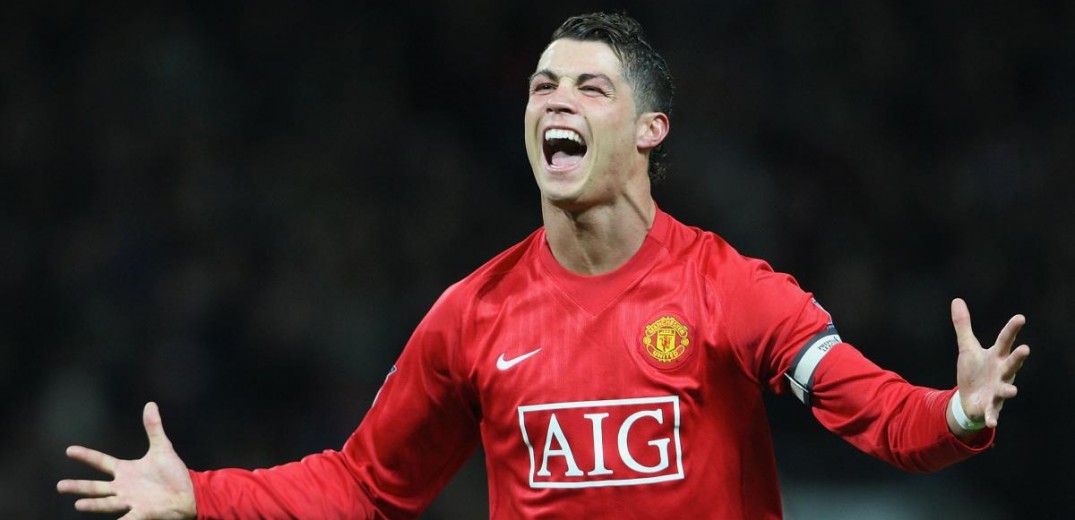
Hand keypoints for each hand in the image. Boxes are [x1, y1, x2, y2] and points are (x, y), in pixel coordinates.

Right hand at [57, 402, 195, 518]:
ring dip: (93, 505)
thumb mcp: (162, 448)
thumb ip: (154, 428)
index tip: (69, 450)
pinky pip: (128, 519)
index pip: (102, 461)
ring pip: (106, 503)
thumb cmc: (173, 473)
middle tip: (60, 486)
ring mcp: (131, 501)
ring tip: (78, 505)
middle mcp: (124, 487)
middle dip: (79, 487)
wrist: (189, 492)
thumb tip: (150, 404)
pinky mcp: (141, 513)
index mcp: (126, 471)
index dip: (86, 456)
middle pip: (96, 487)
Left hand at [950, 298, 1030, 429]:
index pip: (1005, 340)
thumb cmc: (974, 370)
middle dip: (1018, 358)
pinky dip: (992, 417)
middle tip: (1026, 349)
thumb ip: (963, 325)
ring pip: (1006, 390)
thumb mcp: (967, 347)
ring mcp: (998, 390)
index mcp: (996, 357)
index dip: (1012, 329)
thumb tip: (956, 300)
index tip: (1020, 317)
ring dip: (1009, 390)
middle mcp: (1001, 373)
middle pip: (1011, 364)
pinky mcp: (990, 407)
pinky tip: (992, 423)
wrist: (970, 398)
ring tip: (1012, 391)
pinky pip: (992, 413)